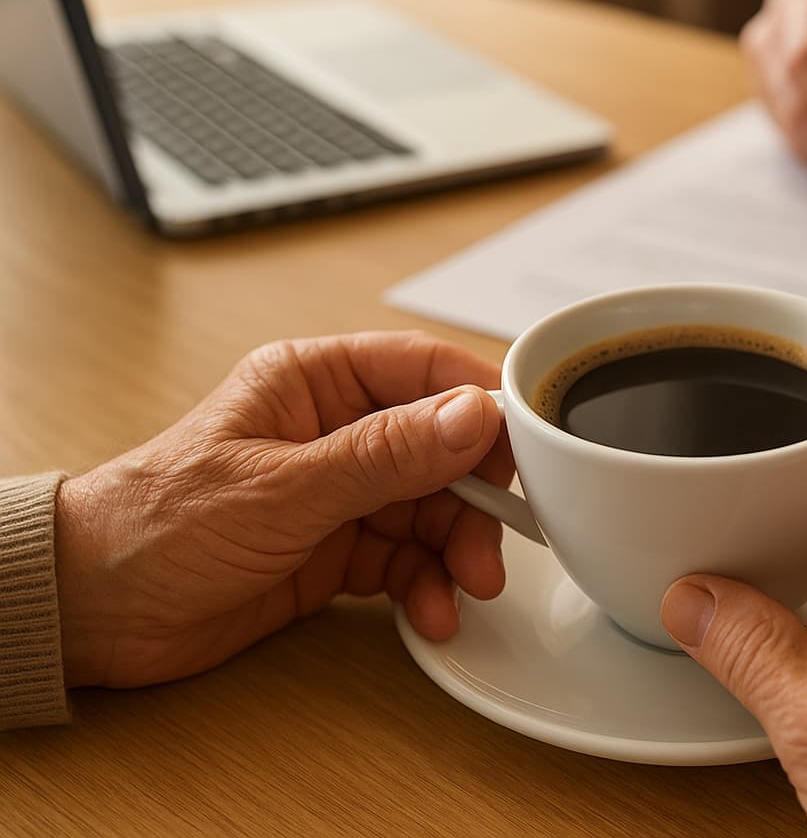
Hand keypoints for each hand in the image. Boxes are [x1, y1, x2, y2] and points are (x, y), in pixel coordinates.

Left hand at [54, 331, 513, 688]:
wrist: (94, 614)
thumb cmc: (156, 524)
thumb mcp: (284, 487)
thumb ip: (386, 454)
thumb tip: (473, 414)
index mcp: (316, 381)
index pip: (424, 371)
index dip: (482, 405)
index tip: (532, 444)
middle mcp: (336, 430)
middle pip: (442, 449)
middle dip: (476, 498)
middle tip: (500, 540)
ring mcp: (339, 492)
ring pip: (433, 508)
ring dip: (458, 549)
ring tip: (467, 588)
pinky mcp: (337, 548)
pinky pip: (408, 557)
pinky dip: (428, 584)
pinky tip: (433, 612)